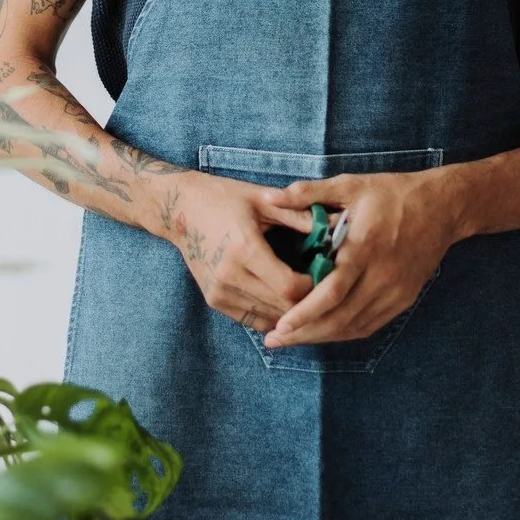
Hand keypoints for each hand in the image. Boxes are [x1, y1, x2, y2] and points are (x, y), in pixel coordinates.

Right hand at [157, 172, 313, 332]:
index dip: (314, 287)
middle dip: (308, 302)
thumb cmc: (225, 198)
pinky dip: (272, 315)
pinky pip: (251, 320)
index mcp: (245, 249)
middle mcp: (229, 276)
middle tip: (325, 288)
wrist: (179, 208)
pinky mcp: (214, 300)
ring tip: (308, 296)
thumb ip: (301, 217)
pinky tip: (284, 301)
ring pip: (268, 319)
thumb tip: (339, 225)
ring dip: (291, 312)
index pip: (290, 288)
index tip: (326, 274)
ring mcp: (219, 292)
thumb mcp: (264, 200)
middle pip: (281, 307)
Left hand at [257, 170, 460, 346]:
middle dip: (304, 333)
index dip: (304, 313)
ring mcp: (396, 291)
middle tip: (273, 340)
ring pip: (354, 326)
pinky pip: (370, 324)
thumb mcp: (351, 185)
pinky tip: (323, 333)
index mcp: (365, 247)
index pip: (331, 291)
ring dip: (321, 337)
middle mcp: (382, 275)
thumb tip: (269, 195)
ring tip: (290, 340)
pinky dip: (344, 333)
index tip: (278, 325)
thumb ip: (309, 193)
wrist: (444, 207)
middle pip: (339, 317)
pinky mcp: (404, 299)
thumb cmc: (392, 193)